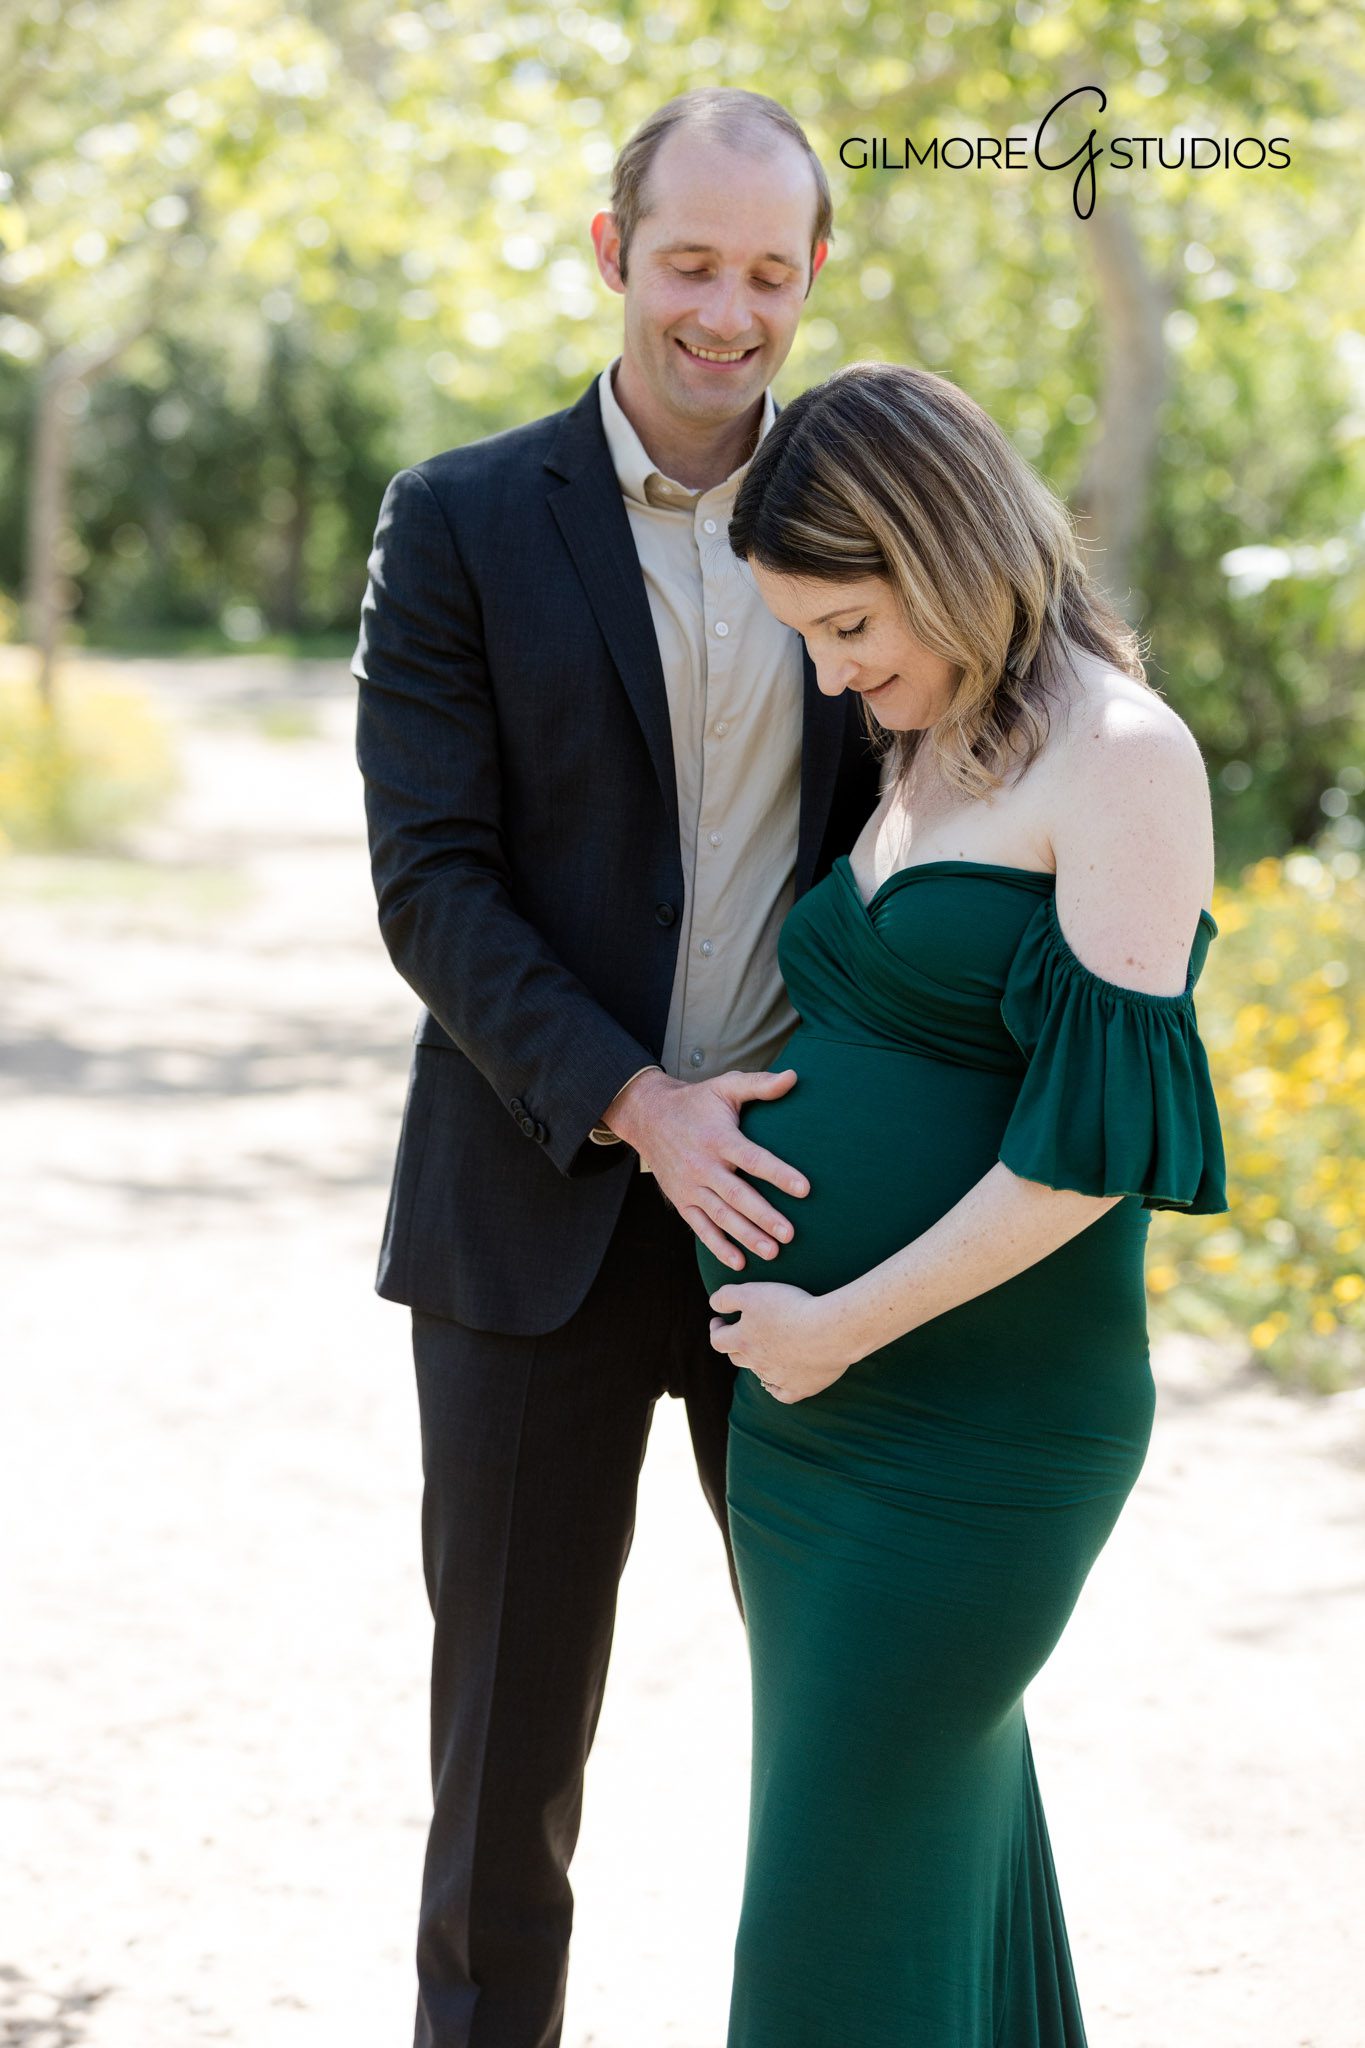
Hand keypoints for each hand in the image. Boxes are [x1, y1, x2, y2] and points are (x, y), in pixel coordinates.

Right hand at [608, 1068, 808, 1271]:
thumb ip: (759, 1085)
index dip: (778, 1174)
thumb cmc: (696, 1102)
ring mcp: (691, 1186)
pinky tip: (738, 1261)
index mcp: (719, 1138)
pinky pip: (700, 1227)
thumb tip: (793, 1077)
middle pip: (737, 1195)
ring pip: (720, 1216)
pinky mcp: (681, 1201)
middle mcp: (703, 1165)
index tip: (804, 1188)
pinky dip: (717, 1246)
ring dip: (746, 1236)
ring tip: (772, 1252)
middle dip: (763, 1216)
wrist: (648, 1116)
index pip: (753, 1159)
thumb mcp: (725, 1087)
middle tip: (790, 1234)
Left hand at [708, 1281, 852, 1403]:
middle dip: (734, 1345)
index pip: (717, 1340)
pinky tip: (778, 1380)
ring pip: (759, 1374)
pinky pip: (782, 1394)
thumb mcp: (752, 1293)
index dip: (716, 1329)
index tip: (719, 1321)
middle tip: (739, 1333)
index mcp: (743, 1340)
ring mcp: (778, 1378)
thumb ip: (726, 1297)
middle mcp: (757, 1362)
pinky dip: (777, 1387)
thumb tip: (713, 1305)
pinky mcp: (800, 1388)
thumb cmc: (791, 1308)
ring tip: (762, 1351)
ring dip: (756, 1362)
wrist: (830, 1331)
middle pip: (736, 1358)